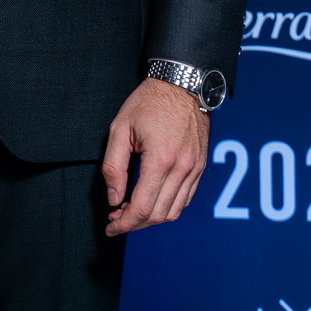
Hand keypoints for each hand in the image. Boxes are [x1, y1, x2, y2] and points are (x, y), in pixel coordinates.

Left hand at [101, 78, 207, 236]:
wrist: (182, 83)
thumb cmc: (148, 102)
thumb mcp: (120, 129)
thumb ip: (114, 167)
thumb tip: (114, 199)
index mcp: (160, 160)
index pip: (142, 207)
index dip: (124, 224)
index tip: (110, 227)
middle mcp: (182, 169)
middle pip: (159, 215)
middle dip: (135, 224)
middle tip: (116, 219)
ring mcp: (195, 169)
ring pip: (175, 211)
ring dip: (152, 218)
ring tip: (131, 211)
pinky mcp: (200, 166)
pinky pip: (186, 198)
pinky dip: (168, 207)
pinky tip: (151, 199)